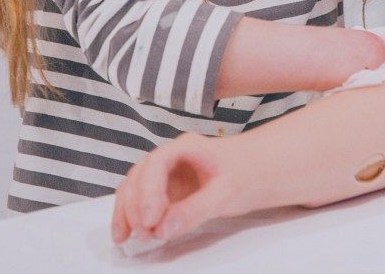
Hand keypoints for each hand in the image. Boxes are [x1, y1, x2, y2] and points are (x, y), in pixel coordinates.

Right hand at [111, 133, 253, 244]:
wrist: (258, 171)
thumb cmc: (246, 173)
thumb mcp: (227, 193)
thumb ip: (195, 210)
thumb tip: (163, 229)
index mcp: (186, 147)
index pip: (156, 164)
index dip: (148, 191)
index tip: (151, 219)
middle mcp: (170, 157)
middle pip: (139, 176)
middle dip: (136, 206)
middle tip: (144, 233)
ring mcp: (165, 174)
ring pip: (134, 188)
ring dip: (127, 212)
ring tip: (128, 238)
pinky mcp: (164, 191)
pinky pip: (140, 201)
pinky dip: (131, 216)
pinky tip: (125, 234)